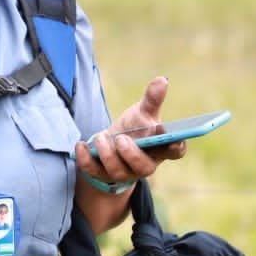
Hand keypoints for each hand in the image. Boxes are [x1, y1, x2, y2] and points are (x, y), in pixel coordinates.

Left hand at [74, 76, 186, 191]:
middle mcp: (144, 165)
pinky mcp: (102, 175)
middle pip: (144, 168)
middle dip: (131, 154)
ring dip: (107, 154)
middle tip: (121, 139)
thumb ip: (152, 99)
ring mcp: (124, 173)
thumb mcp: (143, 113)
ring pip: (118, 172)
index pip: (174, 151)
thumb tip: (162, 80)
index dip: (175, 145)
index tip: (166, 133)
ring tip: (100, 137)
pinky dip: (85, 159)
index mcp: (160, 149)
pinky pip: (93, 172)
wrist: (112, 145)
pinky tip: (81, 145)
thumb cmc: (134, 129)